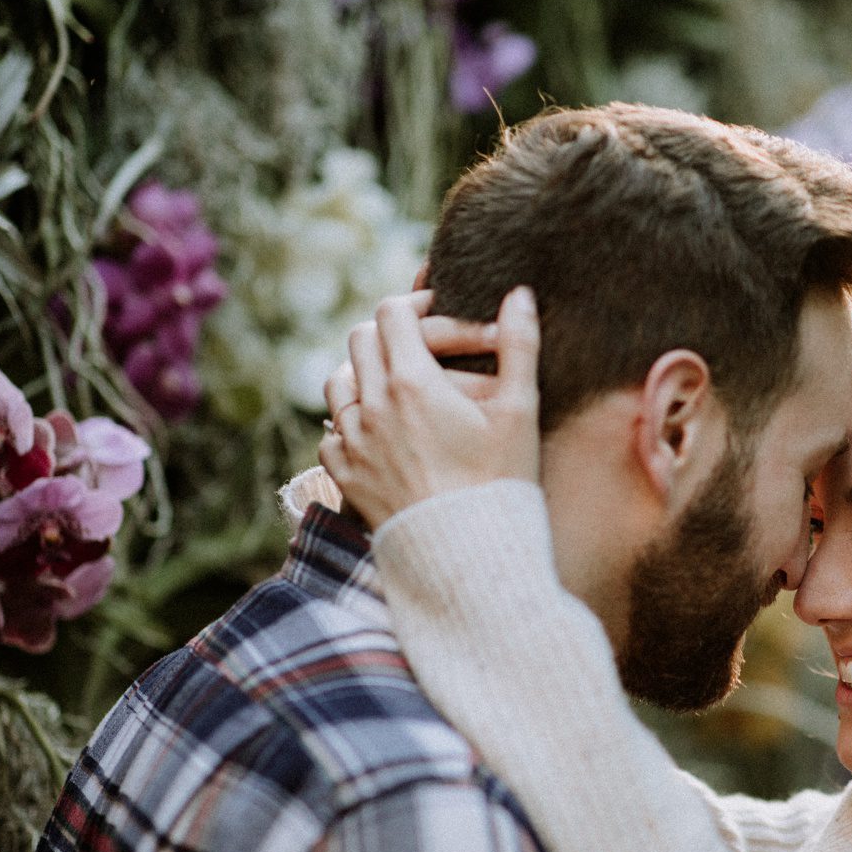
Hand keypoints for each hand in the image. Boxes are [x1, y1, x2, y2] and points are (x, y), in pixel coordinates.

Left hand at [319, 286, 540, 527]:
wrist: (469, 556)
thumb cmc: (501, 483)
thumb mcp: (520, 411)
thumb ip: (519, 346)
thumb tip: (520, 295)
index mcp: (413, 382)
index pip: (393, 313)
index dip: (416, 303)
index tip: (437, 312)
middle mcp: (372, 406)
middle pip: (362, 339)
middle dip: (392, 334)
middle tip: (423, 348)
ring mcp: (352, 442)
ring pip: (338, 380)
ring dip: (365, 373)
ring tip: (397, 387)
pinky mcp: (344, 476)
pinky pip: (331, 432)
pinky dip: (351, 422)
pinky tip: (379, 432)